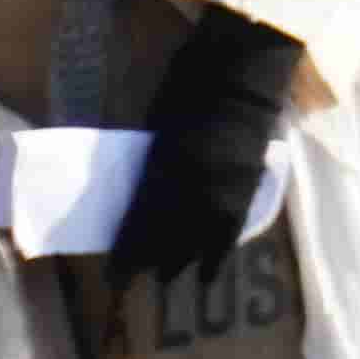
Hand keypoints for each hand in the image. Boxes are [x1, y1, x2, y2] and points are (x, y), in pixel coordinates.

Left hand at [110, 6, 300, 280]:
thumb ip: (151, 167)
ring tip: (166, 279)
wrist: (241, 78)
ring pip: (197, 239)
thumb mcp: (158, 131)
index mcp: (165, 167)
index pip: (141, 220)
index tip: (113, 274)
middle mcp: (192, 186)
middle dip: (148, 260)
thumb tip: (139, 198)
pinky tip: (209, 276)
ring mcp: (222, 189)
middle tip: (132, 280)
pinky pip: (230, 232)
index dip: (127, 250)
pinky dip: (218, 255)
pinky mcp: (246, 189)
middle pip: (166, 235)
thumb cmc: (189, 93)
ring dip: (180, 261)